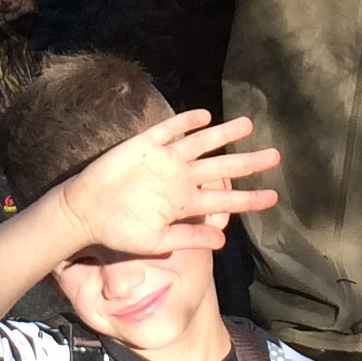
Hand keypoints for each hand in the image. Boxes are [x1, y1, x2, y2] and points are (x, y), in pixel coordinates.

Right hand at [52, 109, 277, 256]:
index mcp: (185, 203)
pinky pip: (169, 130)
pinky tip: (204, 116)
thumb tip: (222, 243)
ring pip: (202, 143)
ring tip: (248, 125)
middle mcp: (180, 179)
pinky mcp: (145, 145)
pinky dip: (186, 122)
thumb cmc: (119, 231)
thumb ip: (189, 239)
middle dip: (248, 162)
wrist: (85, 212)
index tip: (274, 197)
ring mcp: (165, 160)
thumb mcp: (157, 242)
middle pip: (222, 168)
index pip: (225, 201)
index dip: (249, 199)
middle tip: (276, 156)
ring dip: (224, 134)